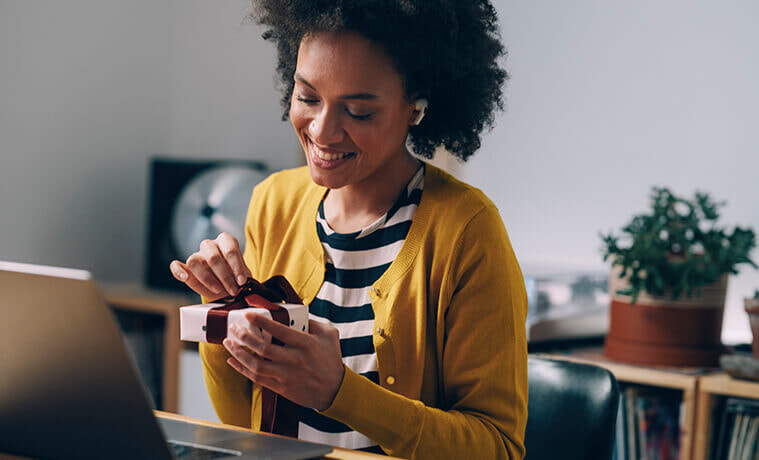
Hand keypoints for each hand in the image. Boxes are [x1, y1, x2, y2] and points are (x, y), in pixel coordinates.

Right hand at [169, 232, 251, 298]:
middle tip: (233, 290)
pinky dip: (177, 270)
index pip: (229, 249)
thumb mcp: (243, 276)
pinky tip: (184, 277)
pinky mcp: (186, 267)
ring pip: (194, 261)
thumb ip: (242, 276)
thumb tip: (242, 280)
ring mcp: (197, 254)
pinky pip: (176, 265)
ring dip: (207, 279)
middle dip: (225, 276)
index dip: (236, 266)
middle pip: (213, 257)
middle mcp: (210, 245)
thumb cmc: (236, 279)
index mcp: (226, 241)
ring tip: (218, 290)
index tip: (242, 281)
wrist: (229, 287)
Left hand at [223, 313, 344, 411]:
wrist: (335, 390)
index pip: (279, 330)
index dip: (261, 322)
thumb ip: (312, 322)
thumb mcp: (329, 335)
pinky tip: (232, 361)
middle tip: (234, 328)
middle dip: (244, 337)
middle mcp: (294, 359)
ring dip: (238, 353)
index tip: (248, 315)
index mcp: (305, 344)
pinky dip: (242, 369)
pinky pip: (257, 378)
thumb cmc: (331, 360)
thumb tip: (294, 314)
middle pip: (263, 348)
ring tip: (228, 343)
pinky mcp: (281, 387)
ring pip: (256, 365)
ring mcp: (286, 375)